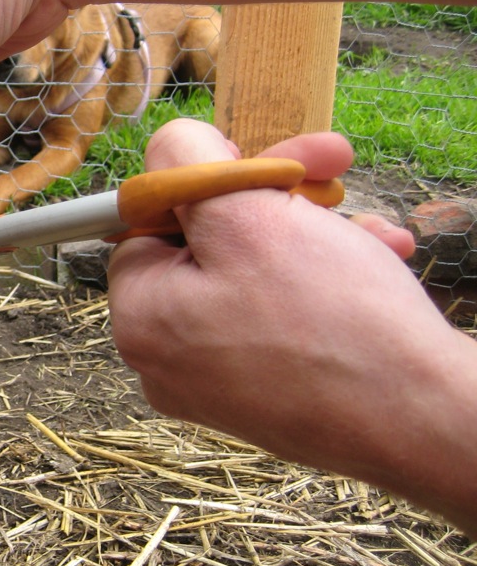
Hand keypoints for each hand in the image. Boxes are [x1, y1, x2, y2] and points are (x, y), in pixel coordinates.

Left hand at [107, 119, 476, 534]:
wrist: (425, 419)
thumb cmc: (331, 318)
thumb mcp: (246, 213)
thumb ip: (186, 164)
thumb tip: (172, 146)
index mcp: (140, 318)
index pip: (151, 220)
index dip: (210, 178)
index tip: (266, 161)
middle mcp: (167, 359)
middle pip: (209, 244)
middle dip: (277, 198)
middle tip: (332, 162)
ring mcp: (218, 383)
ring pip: (258, 275)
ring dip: (316, 234)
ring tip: (372, 230)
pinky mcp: (270, 395)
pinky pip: (285, 317)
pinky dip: (329, 280)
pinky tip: (380, 259)